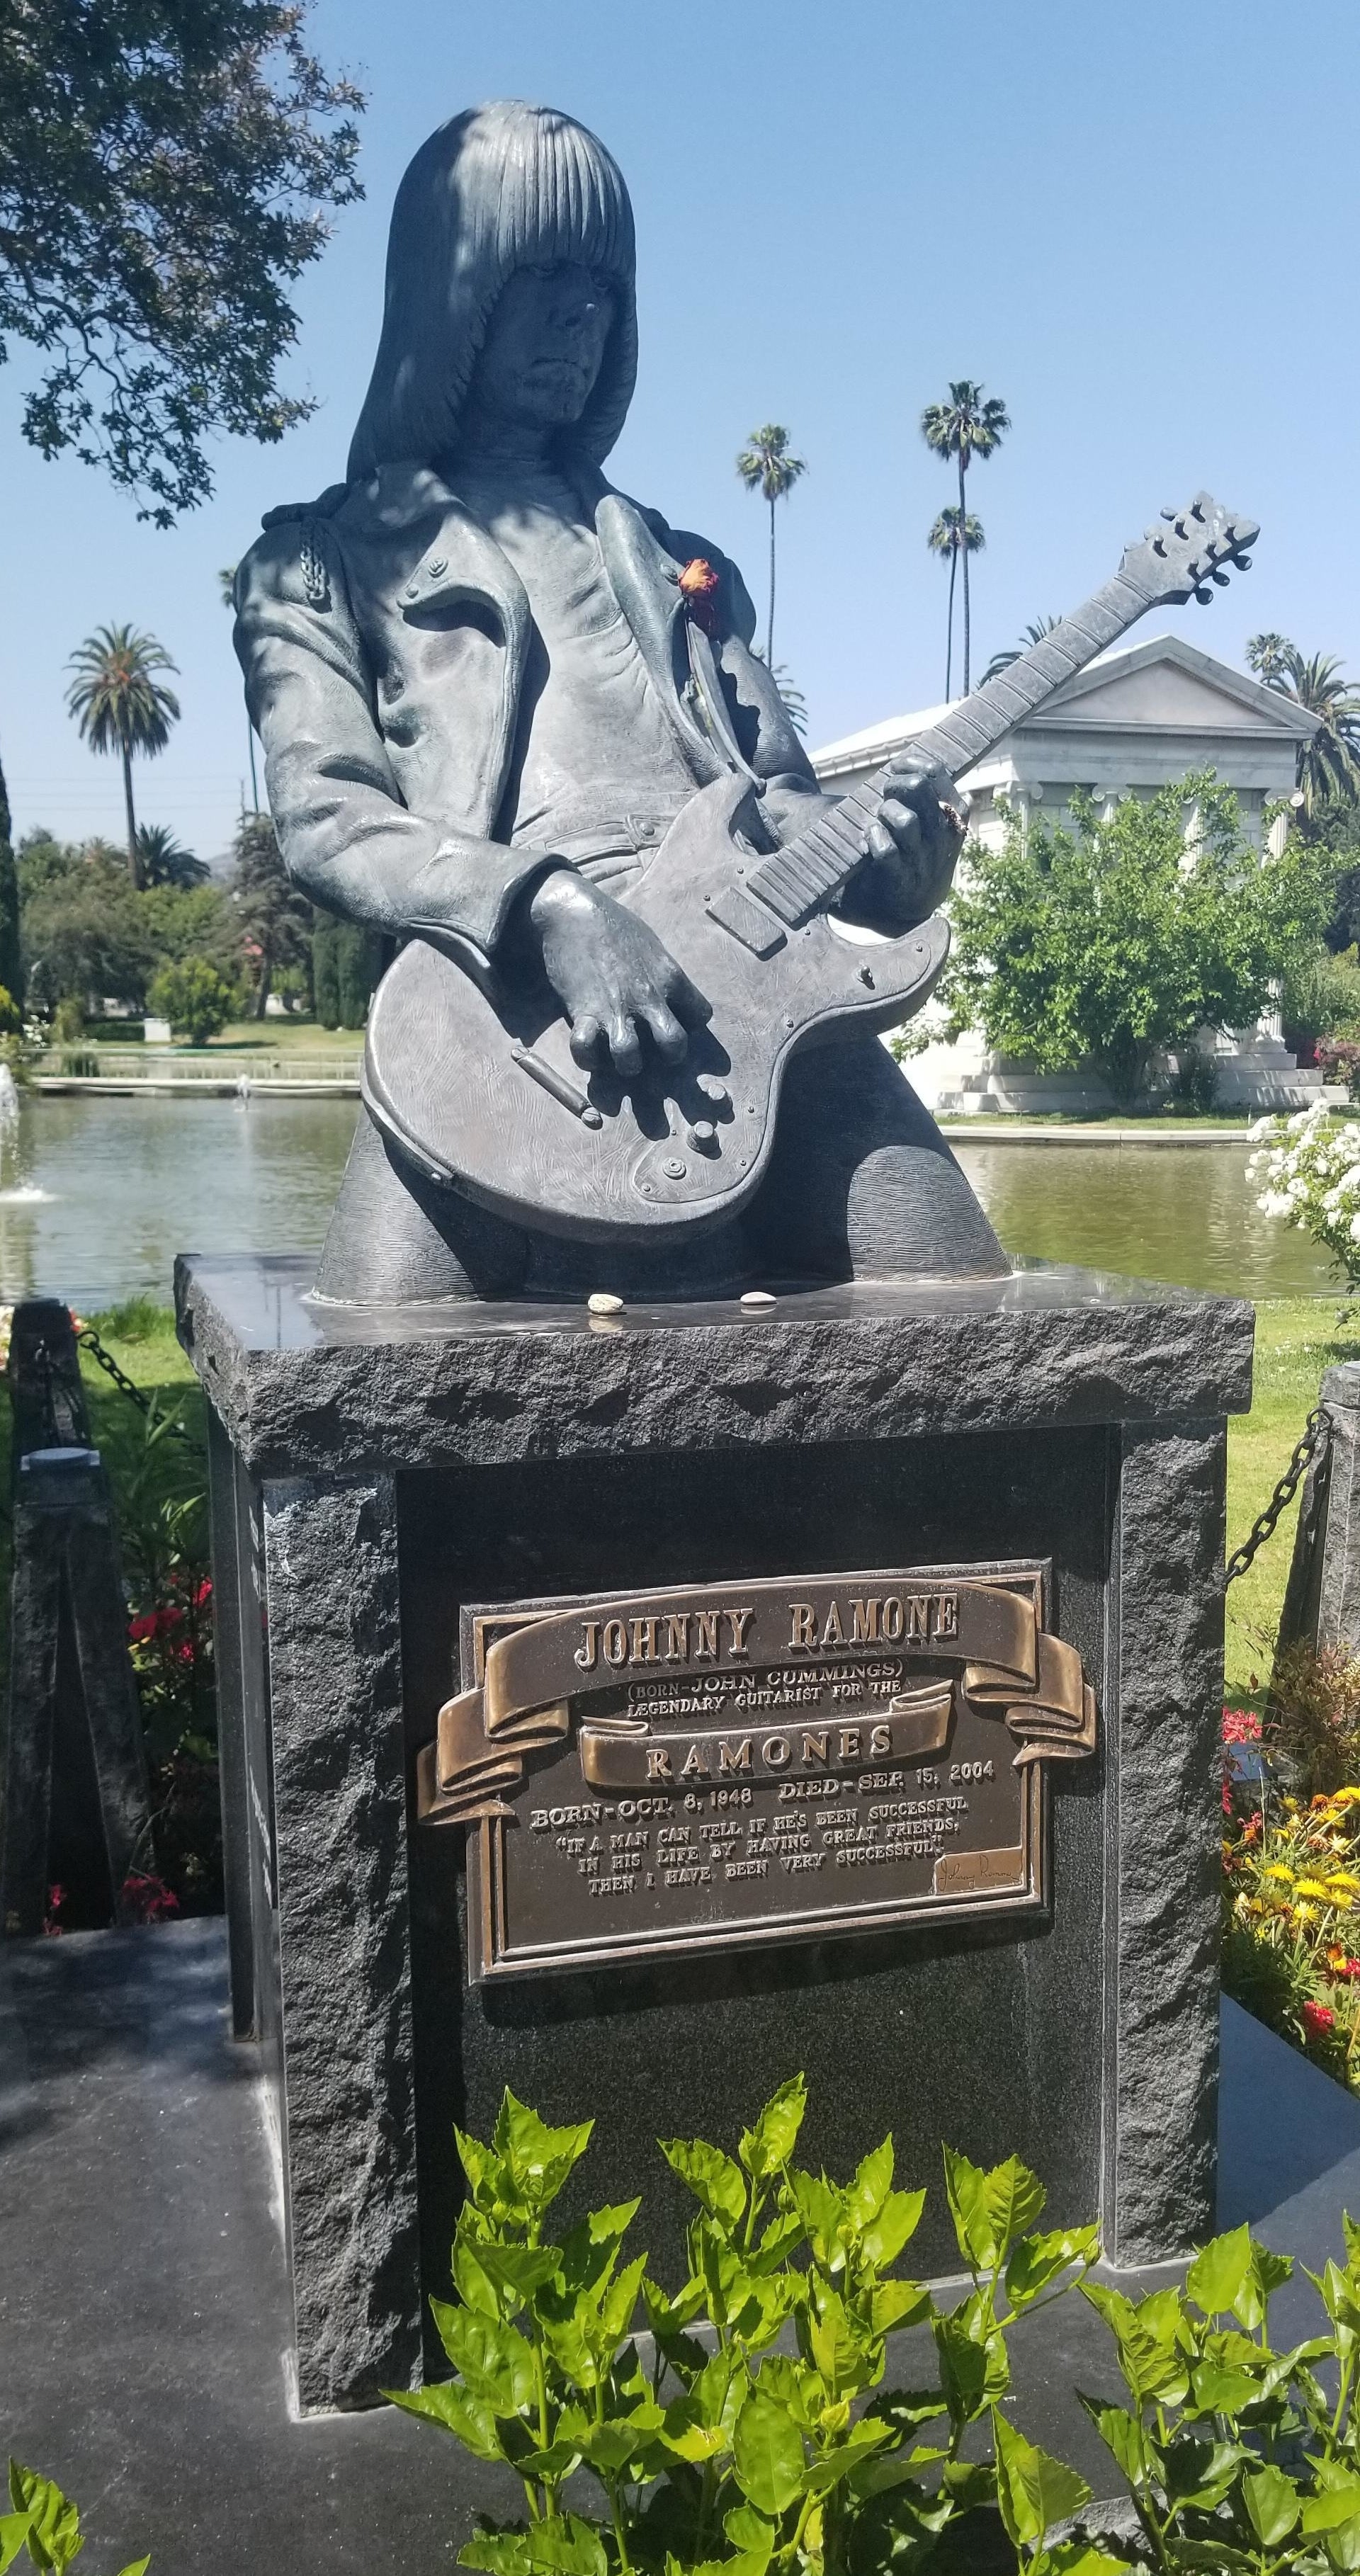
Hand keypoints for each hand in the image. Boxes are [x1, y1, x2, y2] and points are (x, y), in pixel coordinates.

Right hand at [525, 868, 708, 1074]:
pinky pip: (585, 1051)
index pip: (701, 1016)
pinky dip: (586, 1058)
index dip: (691, 1025)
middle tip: (654, 1051)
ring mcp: (615, 1008)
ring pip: (630, 1060)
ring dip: (627, 1065)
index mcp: (670, 977)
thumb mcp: (652, 945)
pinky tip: (589, 1049)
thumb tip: (672, 995)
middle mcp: (648, 997)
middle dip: (668, 1058)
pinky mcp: (582, 1012)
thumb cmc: (614, 924)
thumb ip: (665, 973)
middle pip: (674, 1047)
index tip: (675, 1021)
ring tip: (620, 1056)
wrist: (573, 911)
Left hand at [840, 759, 970, 930]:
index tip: (895, 769)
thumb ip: (924, 793)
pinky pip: (887, 850)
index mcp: (954, 814)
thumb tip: (908, 762)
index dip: (911, 764)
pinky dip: (874, 839)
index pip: (936, 772)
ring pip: (906, 820)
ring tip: (878, 820)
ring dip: (884, 813)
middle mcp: (944, 835)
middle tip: (884, 797)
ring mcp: (923, 859)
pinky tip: (871, 838)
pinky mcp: (900, 879)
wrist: (905, 910)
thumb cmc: (912, 854)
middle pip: (919, 788)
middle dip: (894, 786)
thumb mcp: (928, 824)